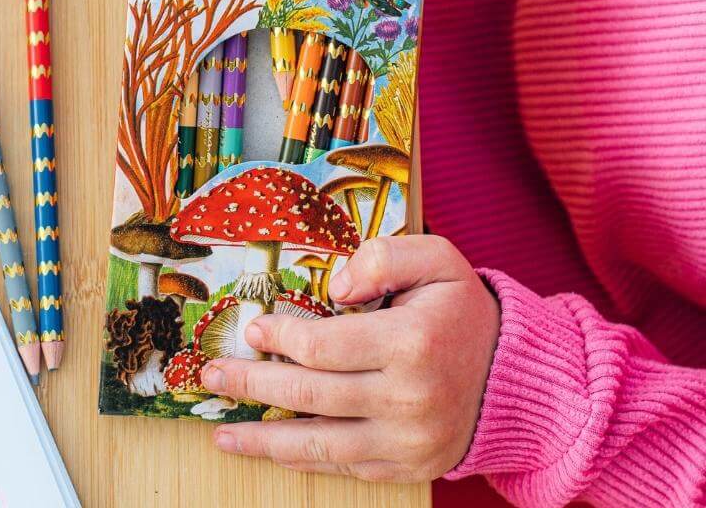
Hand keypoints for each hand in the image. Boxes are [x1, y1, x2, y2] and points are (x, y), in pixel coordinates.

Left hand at [201, 236, 499, 482]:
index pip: (325, 347)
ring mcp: (407, 442)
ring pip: (319, 446)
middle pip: (311, 396)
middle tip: (212, 376)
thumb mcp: (435, 259)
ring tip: (222, 434)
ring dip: (263, 441)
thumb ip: (383, 256)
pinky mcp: (405, 467)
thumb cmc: (462, 310)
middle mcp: (407, 400)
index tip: (252, 329)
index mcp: (410, 344)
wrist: (510, 376)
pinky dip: (301, 461)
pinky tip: (269, 449)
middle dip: (252, 386)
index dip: (280, 339)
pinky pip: (342, 467)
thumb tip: (334, 287)